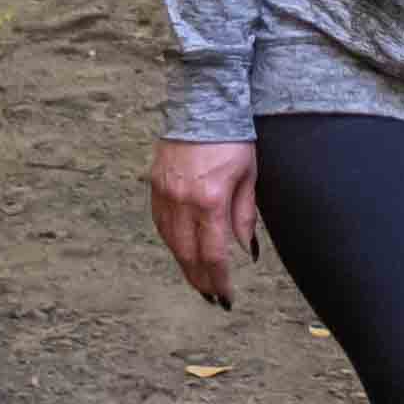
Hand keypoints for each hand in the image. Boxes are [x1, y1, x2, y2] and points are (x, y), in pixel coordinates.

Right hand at [149, 139, 259, 306]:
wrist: (202, 105)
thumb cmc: (233, 139)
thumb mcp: (248, 176)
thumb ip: (245, 215)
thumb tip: (246, 251)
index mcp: (210, 200)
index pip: (212, 253)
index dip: (219, 280)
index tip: (226, 296)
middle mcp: (183, 201)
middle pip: (188, 254)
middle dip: (200, 280)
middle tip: (212, 298)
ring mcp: (165, 193)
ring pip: (170, 242)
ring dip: (184, 265)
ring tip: (198, 282)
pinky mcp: (155, 185)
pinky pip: (160, 224)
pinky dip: (171, 243)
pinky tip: (181, 253)